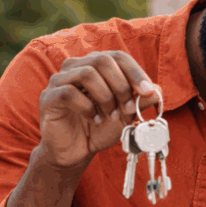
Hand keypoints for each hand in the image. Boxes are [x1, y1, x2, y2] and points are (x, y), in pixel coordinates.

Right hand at [37, 51, 159, 169]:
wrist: (77, 150)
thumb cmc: (101, 127)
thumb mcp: (127, 114)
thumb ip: (141, 101)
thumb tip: (157, 91)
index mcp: (96, 65)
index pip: (118, 56)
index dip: (135, 72)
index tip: (147, 92)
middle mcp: (76, 67)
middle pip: (102, 60)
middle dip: (121, 86)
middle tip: (128, 109)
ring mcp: (59, 80)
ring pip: (87, 74)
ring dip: (106, 97)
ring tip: (111, 115)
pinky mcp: (49, 97)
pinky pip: (70, 93)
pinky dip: (88, 107)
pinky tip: (95, 120)